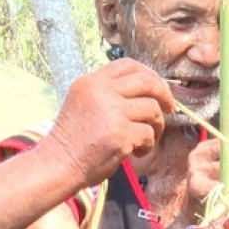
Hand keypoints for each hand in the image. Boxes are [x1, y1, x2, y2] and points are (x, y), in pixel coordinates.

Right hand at [38, 59, 171, 186]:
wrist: (59, 164)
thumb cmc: (74, 138)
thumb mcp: (83, 102)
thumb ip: (108, 91)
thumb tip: (149, 89)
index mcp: (91, 81)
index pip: (128, 65)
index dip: (149, 74)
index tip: (157, 89)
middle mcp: (102, 92)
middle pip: (147, 82)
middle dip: (165, 95)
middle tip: (170, 109)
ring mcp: (112, 112)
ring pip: (153, 109)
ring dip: (157, 126)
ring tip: (147, 138)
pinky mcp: (120, 134)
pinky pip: (148, 134)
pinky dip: (148, 145)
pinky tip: (137, 152)